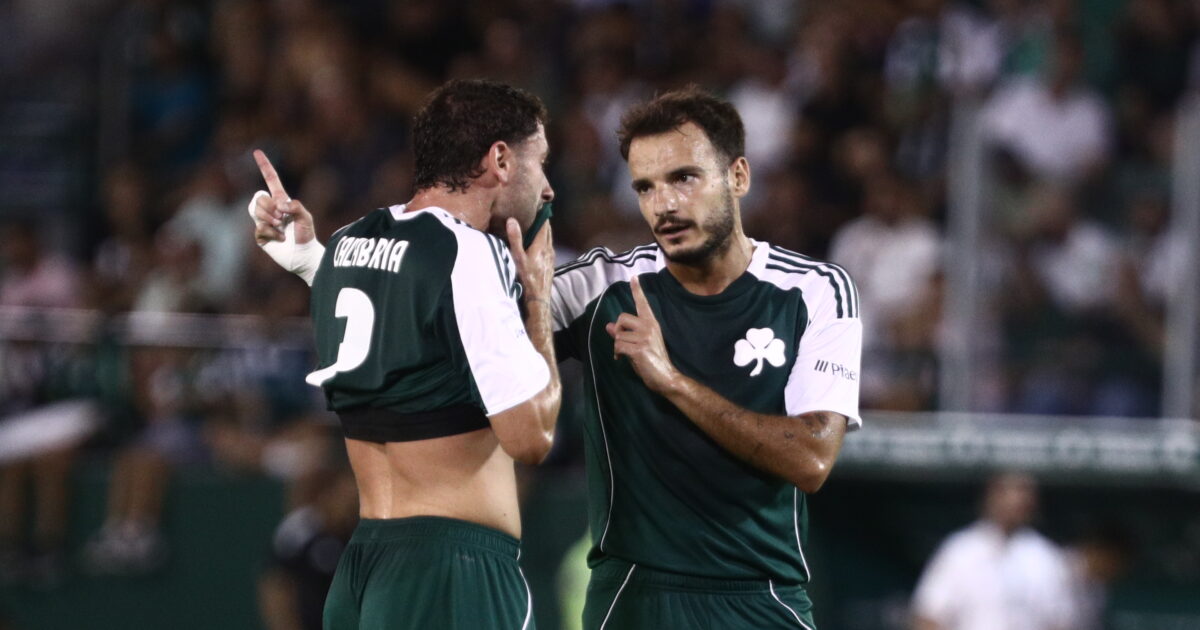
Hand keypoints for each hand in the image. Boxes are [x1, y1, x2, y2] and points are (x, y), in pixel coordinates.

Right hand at [251, 149, 316, 245]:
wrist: (303, 256)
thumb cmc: (307, 235)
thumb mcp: (306, 217)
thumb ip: (295, 206)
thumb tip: (279, 205)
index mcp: (282, 201)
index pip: (271, 180)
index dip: (265, 166)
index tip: (257, 151)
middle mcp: (271, 209)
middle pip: (258, 196)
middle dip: (268, 206)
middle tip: (281, 218)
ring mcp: (264, 222)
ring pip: (254, 210)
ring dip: (268, 218)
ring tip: (280, 226)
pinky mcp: (261, 236)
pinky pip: (259, 228)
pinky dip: (272, 233)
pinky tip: (280, 239)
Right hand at [505, 217, 554, 303]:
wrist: (539, 297)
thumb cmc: (527, 277)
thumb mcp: (518, 257)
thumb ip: (515, 238)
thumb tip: (512, 220)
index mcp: (541, 245)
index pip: (544, 225)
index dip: (542, 215)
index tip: (540, 206)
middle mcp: (549, 249)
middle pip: (548, 232)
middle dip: (544, 222)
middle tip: (538, 213)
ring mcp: (551, 257)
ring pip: (549, 240)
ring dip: (545, 232)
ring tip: (537, 226)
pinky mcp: (551, 264)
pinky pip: (549, 248)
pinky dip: (545, 242)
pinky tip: (539, 245)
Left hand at [605, 276, 678, 393]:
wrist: (666, 377)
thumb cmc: (653, 361)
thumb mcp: (639, 343)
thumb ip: (625, 334)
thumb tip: (609, 326)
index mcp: (651, 323)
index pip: (643, 304)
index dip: (637, 290)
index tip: (634, 277)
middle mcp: (649, 326)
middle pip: (622, 317)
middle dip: (618, 330)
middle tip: (622, 342)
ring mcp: (645, 337)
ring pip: (618, 335)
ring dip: (618, 347)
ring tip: (626, 355)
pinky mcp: (639, 348)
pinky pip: (618, 346)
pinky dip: (617, 354)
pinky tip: (623, 359)